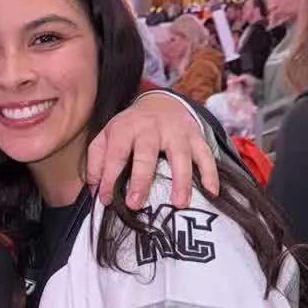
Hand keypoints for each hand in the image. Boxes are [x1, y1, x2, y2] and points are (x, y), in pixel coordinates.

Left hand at [87, 92, 218, 211]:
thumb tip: (95, 190)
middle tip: (135, 204)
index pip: (115, 154)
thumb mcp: (106, 137)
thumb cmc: (130, 129)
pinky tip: (212, 191)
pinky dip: (210, 172)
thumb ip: (96, 162)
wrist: (160, 104)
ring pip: (180, 154)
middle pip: (146, 153)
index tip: (107, 200)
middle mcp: (150, 128)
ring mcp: (175, 131)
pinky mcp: (194, 135)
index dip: (109, 178)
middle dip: (140, 179)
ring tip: (179, 203)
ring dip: (181, 179)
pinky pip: (205, 154)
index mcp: (125, 128)